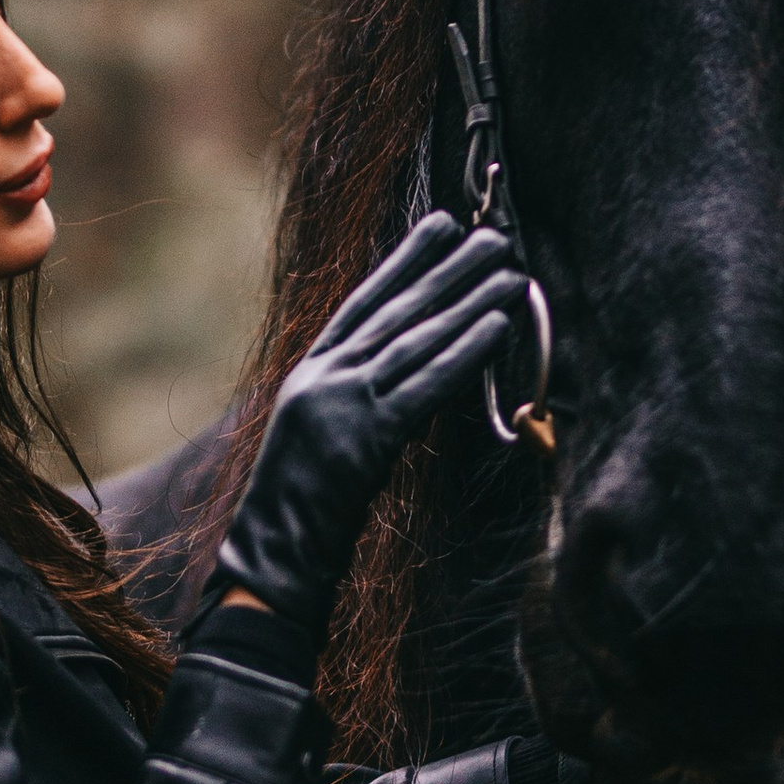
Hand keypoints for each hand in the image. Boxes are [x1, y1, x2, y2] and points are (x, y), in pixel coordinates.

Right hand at [211, 214, 524, 632]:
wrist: (272, 558)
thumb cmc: (301, 510)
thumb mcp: (320, 439)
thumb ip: (355, 399)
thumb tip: (405, 369)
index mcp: (309, 374)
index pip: (362, 303)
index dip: (404, 262)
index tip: (440, 225)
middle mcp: (323, 378)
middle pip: (396, 312)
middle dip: (449, 268)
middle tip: (494, 234)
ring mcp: (341, 406)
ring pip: (415, 340)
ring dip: (469, 301)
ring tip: (511, 272)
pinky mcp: (364, 440)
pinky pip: (425, 387)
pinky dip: (464, 353)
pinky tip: (498, 326)